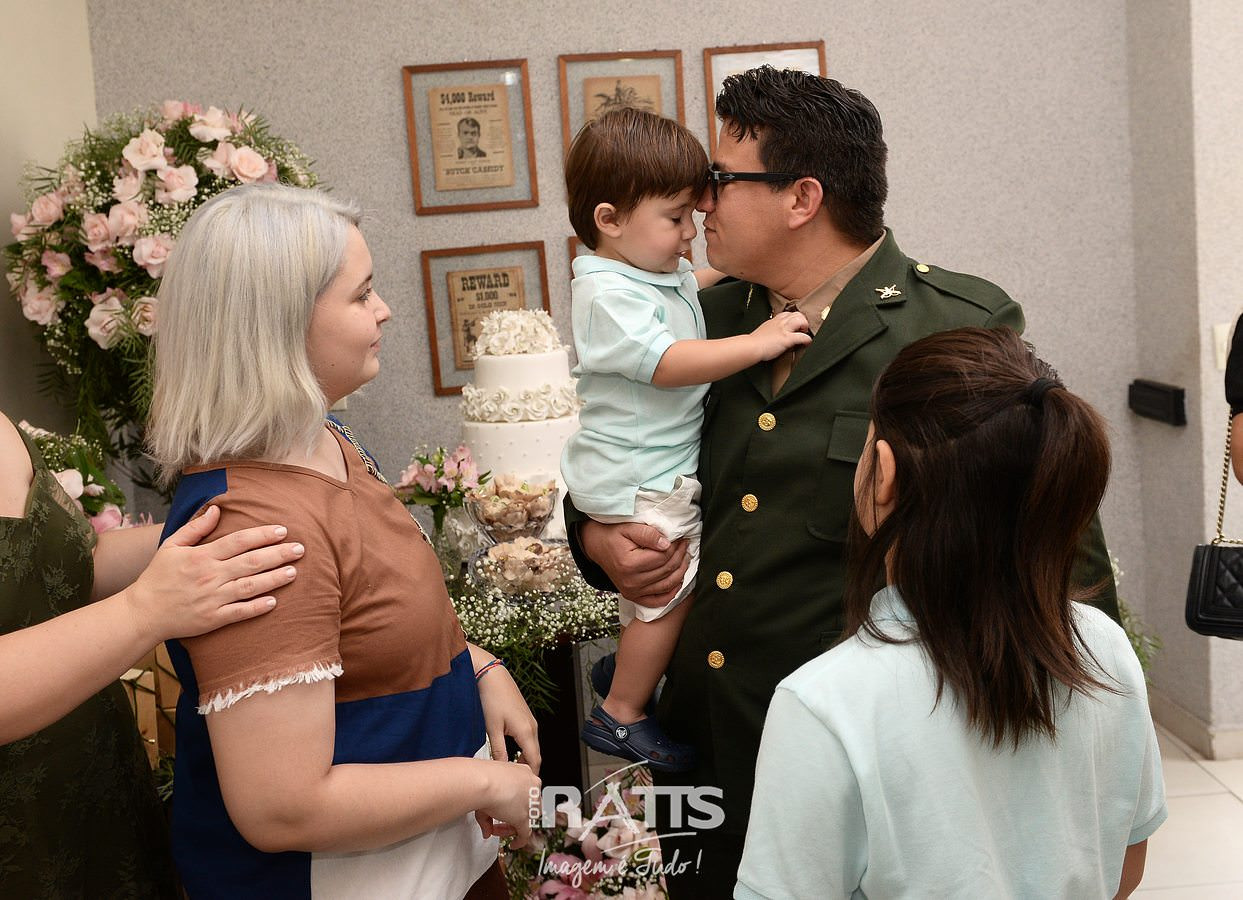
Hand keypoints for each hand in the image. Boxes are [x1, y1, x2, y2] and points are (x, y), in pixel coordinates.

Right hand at [122, 505, 303, 641]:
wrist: (142, 612)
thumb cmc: (158, 577)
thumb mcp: (171, 546)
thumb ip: (195, 528)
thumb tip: (217, 509)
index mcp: (202, 556)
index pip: (238, 541)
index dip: (262, 535)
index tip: (282, 530)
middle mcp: (210, 576)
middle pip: (251, 562)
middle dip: (278, 554)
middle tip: (300, 549)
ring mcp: (212, 599)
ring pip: (250, 587)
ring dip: (274, 579)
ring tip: (294, 572)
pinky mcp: (213, 619)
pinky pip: (239, 612)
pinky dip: (257, 607)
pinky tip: (274, 602)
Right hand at [474, 760, 541, 848]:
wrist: (483, 781)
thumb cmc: (483, 778)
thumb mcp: (488, 790)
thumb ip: (489, 813)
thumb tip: (487, 831)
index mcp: (525, 773)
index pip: (526, 791)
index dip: (514, 803)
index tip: (505, 809)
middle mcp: (532, 787)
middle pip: (529, 806)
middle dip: (513, 815)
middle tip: (498, 822)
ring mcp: (530, 803)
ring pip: (527, 820)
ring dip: (511, 827)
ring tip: (497, 829)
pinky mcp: (524, 818)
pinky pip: (525, 834)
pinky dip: (520, 841)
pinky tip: (513, 845)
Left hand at [478, 663, 540, 774]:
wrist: (491, 675)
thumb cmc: (492, 698)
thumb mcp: (492, 728)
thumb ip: (499, 751)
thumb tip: (502, 768)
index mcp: (526, 731)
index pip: (534, 760)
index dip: (530, 775)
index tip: (523, 787)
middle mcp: (532, 726)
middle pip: (535, 754)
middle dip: (528, 769)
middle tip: (517, 783)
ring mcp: (529, 720)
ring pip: (532, 746)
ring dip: (525, 759)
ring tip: (513, 771)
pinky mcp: (524, 716)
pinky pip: (528, 738)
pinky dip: (523, 749)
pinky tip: (511, 753)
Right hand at [580, 520, 687, 607]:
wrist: (596, 545)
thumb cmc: (613, 534)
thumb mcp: (628, 527)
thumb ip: (648, 534)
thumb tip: (667, 544)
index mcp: (629, 564)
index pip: (663, 557)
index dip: (675, 547)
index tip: (680, 538)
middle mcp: (631, 582)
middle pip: (667, 571)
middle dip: (680, 556)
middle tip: (684, 545)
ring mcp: (632, 591)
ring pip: (667, 585)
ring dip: (681, 572)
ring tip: (684, 557)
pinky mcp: (633, 596)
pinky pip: (658, 600)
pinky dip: (672, 593)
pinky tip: (679, 581)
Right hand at [750, 310, 811, 359]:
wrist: (751, 347)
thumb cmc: (755, 342)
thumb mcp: (764, 330)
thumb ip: (772, 329)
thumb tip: (776, 334)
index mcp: (775, 320)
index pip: (789, 313)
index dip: (794, 318)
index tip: (796, 325)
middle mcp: (780, 322)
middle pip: (797, 314)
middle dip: (802, 321)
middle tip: (802, 330)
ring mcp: (784, 329)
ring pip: (801, 320)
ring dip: (805, 326)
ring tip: (804, 333)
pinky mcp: (787, 339)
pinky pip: (802, 336)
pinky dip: (807, 339)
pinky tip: (806, 343)